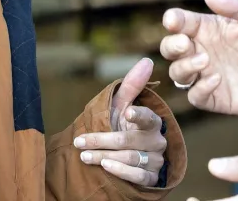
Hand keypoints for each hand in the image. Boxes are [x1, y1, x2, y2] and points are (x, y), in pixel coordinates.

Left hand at [74, 58, 167, 186]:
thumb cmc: (120, 125)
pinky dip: (122, 172)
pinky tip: (105, 167)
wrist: (119, 155)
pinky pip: (140, 177)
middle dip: (103, 141)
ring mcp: (156, 160)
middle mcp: (157, 140)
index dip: (139, 115)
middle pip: (131, 140)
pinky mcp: (152, 178)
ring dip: (106, 156)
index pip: (148, 117)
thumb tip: (147, 60)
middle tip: (80, 142)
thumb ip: (132, 85)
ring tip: (85, 156)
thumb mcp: (121, 105)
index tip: (127, 112)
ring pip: (132, 158)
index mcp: (152, 121)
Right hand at [160, 0, 237, 116]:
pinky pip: (195, 95)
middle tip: (185, 44)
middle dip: (171, 46)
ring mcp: (206, 74)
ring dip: (184, 66)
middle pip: (170, 49)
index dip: (173, 20)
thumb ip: (235, 4)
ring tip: (205, 60)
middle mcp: (202, 50)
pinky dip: (199, 88)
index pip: (181, 22)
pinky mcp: (215, 97)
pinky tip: (216, 80)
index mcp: (208, 28)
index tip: (173, 21)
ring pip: (177, 73)